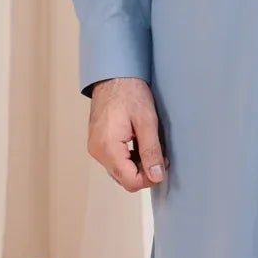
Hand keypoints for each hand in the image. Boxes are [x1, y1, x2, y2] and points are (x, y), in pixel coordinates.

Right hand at [88, 76, 167, 190]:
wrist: (114, 75)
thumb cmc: (129, 92)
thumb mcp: (146, 122)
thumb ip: (151, 151)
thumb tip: (156, 176)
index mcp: (107, 147)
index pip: (130, 181)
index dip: (149, 178)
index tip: (161, 164)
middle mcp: (97, 151)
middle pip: (124, 179)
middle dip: (144, 172)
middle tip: (159, 155)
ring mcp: (96, 147)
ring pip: (119, 171)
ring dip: (137, 165)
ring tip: (149, 146)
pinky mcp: (98, 143)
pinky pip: (115, 161)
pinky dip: (129, 158)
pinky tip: (139, 144)